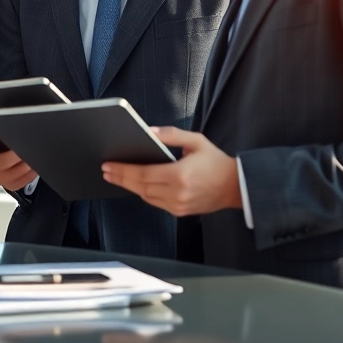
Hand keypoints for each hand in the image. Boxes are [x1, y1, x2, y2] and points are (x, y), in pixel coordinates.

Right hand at [0, 134, 36, 191]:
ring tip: (33, 155)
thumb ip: (1, 131)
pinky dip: (30, 173)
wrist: (5, 157)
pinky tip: (35, 164)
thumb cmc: (3, 142)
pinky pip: (22, 181)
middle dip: (12, 157)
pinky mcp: (11, 185)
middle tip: (23, 150)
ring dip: (24, 165)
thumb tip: (14, 126)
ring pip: (12, 174)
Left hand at [101, 127, 241, 216]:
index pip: (143, 173)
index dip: (123, 170)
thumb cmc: (216, 162)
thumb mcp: (196, 141)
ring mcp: (178, 205)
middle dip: (120, 178)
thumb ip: (171, 135)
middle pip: (140, 186)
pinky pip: (155, 202)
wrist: (236, 186)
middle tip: (106, 170)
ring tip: (116, 177)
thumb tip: (148, 131)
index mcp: (179, 175)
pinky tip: (135, 185)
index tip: (108, 165)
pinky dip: (144, 193)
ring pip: (145, 196)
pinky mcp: (179, 211)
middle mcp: (177, 192)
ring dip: (130, 186)